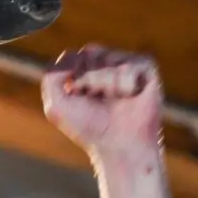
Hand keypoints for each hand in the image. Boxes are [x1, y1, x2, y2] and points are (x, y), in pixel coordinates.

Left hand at [41, 45, 162, 157]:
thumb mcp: (56, 106)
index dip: (73, 79)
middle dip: (89, 80)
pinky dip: (125, 85)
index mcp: (82, 69)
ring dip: (107, 85)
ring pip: (108, 59)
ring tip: (115, 101)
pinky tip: (130, 97)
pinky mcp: (146, 68)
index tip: (79, 98)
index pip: (72, 56)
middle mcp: (103, 62)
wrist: (119, 145)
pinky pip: (129, 66)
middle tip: (98, 100)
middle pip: (89, 53)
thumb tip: (71, 54)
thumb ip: (51, 77)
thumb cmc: (88, 127)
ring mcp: (125, 63)